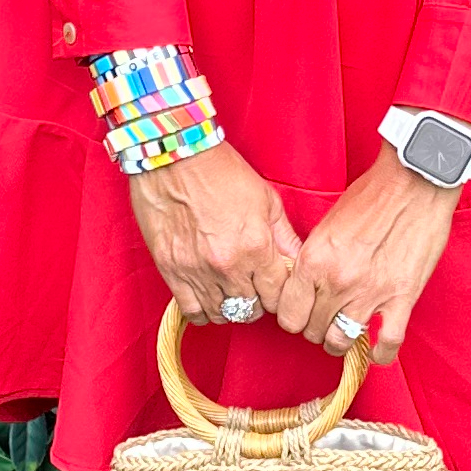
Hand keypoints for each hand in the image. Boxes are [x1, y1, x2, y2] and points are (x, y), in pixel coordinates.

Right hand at [126, 136, 304, 325]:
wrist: (175, 156)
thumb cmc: (221, 171)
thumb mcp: (265, 199)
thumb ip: (284, 236)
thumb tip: (299, 261)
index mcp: (256, 246)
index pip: (279, 295)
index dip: (280, 293)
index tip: (275, 284)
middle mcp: (228, 265)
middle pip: (253, 309)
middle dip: (258, 301)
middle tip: (254, 287)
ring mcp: (198, 271)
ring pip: (224, 314)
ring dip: (232, 307)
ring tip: (231, 291)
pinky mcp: (171, 271)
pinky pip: (192, 311)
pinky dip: (203, 311)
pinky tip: (209, 297)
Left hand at [261, 149, 462, 368]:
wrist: (414, 182)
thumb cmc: (372, 195)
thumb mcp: (326, 224)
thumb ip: (313, 258)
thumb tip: (305, 283)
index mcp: (314, 260)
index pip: (289, 314)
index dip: (293, 317)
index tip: (302, 313)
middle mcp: (337, 282)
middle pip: (313, 331)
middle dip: (316, 328)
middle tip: (324, 320)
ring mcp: (370, 293)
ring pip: (342, 341)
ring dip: (340, 341)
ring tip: (345, 333)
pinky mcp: (402, 298)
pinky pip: (387, 342)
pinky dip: (380, 354)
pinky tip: (376, 352)